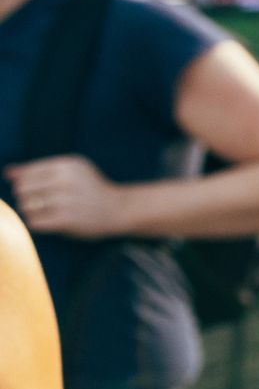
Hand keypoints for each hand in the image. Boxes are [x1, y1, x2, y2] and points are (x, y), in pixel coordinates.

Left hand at [2, 158, 127, 238]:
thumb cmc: (91, 189)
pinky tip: (48, 221)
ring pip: (26, 206)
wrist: (119, 209)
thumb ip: (38, 170)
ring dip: (31, 211)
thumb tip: (8, 172)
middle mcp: (65, 181)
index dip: (25, 184)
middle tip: (40, 202)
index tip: (37, 190)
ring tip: (45, 212)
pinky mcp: (66, 220)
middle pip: (23, 190)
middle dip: (26, 197)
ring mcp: (66, 201)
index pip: (26, 174)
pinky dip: (37, 223)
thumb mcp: (71, 172)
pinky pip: (34, 222)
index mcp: (66, 165)